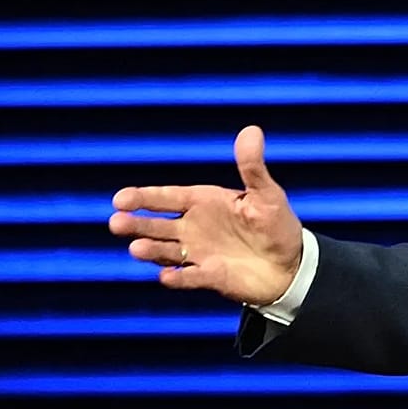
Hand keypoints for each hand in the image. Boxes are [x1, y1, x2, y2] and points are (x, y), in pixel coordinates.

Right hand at [109, 125, 302, 304]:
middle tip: (116, 222)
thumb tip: (252, 130)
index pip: (167, 197)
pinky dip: (178, 278)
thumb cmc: (276, 224)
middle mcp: (194, 228)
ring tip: (136, 248)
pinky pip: (189, 278)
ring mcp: (199, 254)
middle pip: (157, 225)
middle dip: (136, 224)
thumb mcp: (266, 193)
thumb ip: (252, 166)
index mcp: (204, 203)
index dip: (143, 197)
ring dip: (151, 250)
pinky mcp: (209, 277)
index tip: (120, 198)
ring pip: (166, 251)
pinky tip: (167, 277)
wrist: (291, 264)